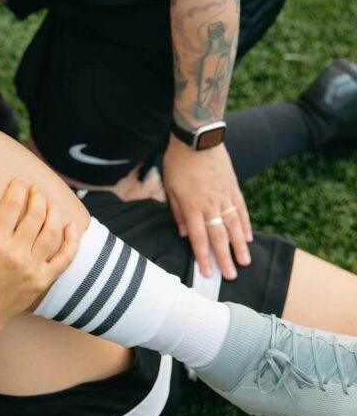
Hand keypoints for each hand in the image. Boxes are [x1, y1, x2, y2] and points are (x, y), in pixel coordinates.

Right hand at [0, 180, 79, 331]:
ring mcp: (32, 270)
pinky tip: (72, 225)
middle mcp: (16, 256)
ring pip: (51, 232)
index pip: (11, 207)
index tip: (19, 180)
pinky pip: (65, 258)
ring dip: (54, 212)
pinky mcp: (42, 281)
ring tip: (49, 201)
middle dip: (38, 196)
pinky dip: (72, 240)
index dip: (17, 189)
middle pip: (35, 216)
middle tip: (35, 188)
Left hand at [163, 137, 252, 279]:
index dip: (202, 257)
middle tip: (231, 277)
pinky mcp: (234, 187)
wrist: (197, 138)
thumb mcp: (169, 188)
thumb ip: (176, 212)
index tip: (206, 273)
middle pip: (218, 236)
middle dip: (224, 258)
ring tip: (245, 262)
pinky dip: (245, 225)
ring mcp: (224, 196)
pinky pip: (241, 210)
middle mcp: (209, 205)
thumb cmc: (177, 163)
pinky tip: (248, 238)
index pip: (198, 238)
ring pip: (233, 226)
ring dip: (239, 246)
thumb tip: (182, 233)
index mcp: (191, 207)